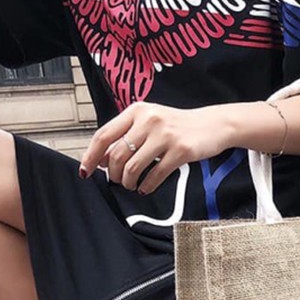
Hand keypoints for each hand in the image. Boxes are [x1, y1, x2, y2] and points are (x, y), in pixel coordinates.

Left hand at [79, 102, 235, 193]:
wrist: (212, 125)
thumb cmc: (178, 126)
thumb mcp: (151, 122)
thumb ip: (128, 135)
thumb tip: (104, 160)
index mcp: (136, 111)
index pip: (104, 135)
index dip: (91, 156)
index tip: (86, 171)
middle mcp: (148, 120)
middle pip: (117, 154)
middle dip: (114, 174)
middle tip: (119, 181)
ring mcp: (165, 135)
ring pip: (134, 166)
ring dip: (129, 182)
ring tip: (132, 185)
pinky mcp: (181, 150)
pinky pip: (156, 174)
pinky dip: (147, 186)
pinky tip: (146, 188)